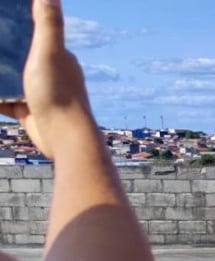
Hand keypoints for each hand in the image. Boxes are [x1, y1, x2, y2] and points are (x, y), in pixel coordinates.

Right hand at [0, 0, 93, 159]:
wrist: (64, 138)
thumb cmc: (58, 94)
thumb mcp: (49, 53)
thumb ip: (49, 24)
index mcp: (60, 58)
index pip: (36, 36)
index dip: (16, 27)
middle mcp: (54, 75)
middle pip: (22, 58)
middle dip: (4, 52)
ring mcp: (42, 95)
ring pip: (13, 80)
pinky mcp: (31, 114)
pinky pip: (7, 102)